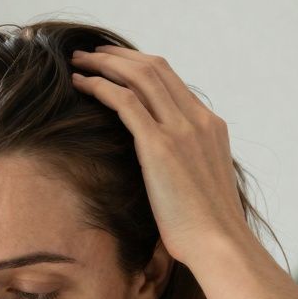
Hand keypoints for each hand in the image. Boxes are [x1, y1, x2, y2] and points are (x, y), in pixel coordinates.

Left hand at [69, 45, 251, 266]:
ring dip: (105, 64)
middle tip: (90, 54)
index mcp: (210, 126)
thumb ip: (186, 166)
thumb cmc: (206, 229)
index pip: (172, 80)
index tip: (114, 65)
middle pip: (155, 68)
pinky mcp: (160, 146)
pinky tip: (81, 85)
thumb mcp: (200, 186)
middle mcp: (198, 120)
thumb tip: (164, 172)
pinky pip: (125, 101)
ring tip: (78, 62)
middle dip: (118, 57)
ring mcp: (181, 130)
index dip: (139, 66)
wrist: (219, 244)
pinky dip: (101, 86)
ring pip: (139, 77)